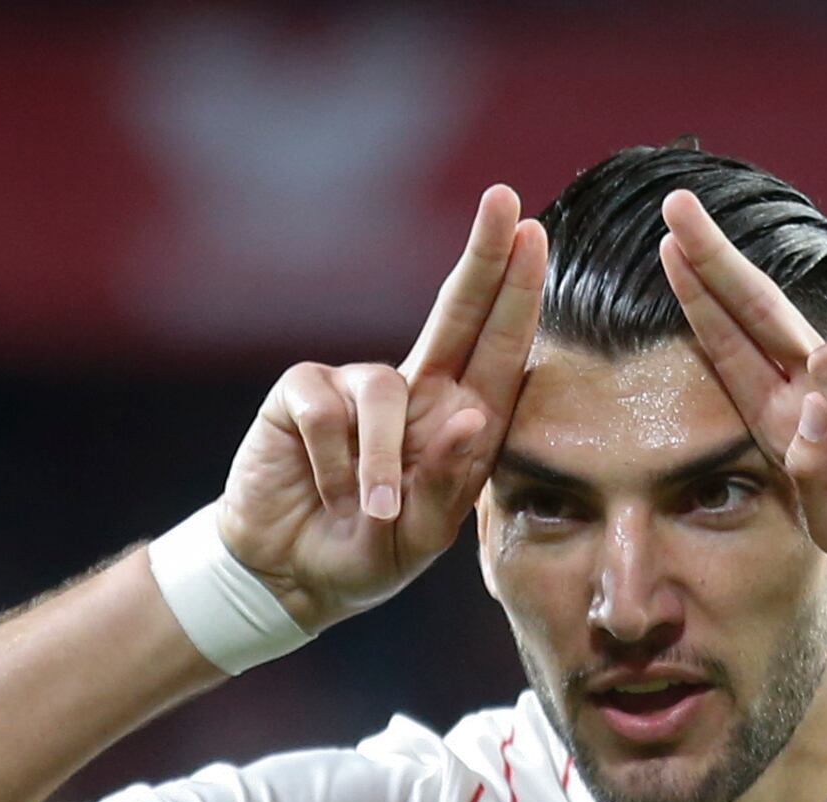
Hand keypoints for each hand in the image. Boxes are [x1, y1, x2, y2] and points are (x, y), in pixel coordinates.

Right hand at [219, 185, 547, 630]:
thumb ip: (447, 484)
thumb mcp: (421, 536)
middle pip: (456, 311)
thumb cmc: (369, 551)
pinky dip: (333, 463)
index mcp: (460, 419)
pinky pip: (328, 412)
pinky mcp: (304, 395)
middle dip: (483, 259)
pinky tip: (325, 491)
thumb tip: (470, 418)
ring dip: (382, 461)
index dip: (517, 292)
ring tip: (374, 511)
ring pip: (386, 391)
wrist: (292, 574)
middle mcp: (416, 391)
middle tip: (504, 202)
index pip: (498, 348)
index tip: (534, 235)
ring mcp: (357, 387)